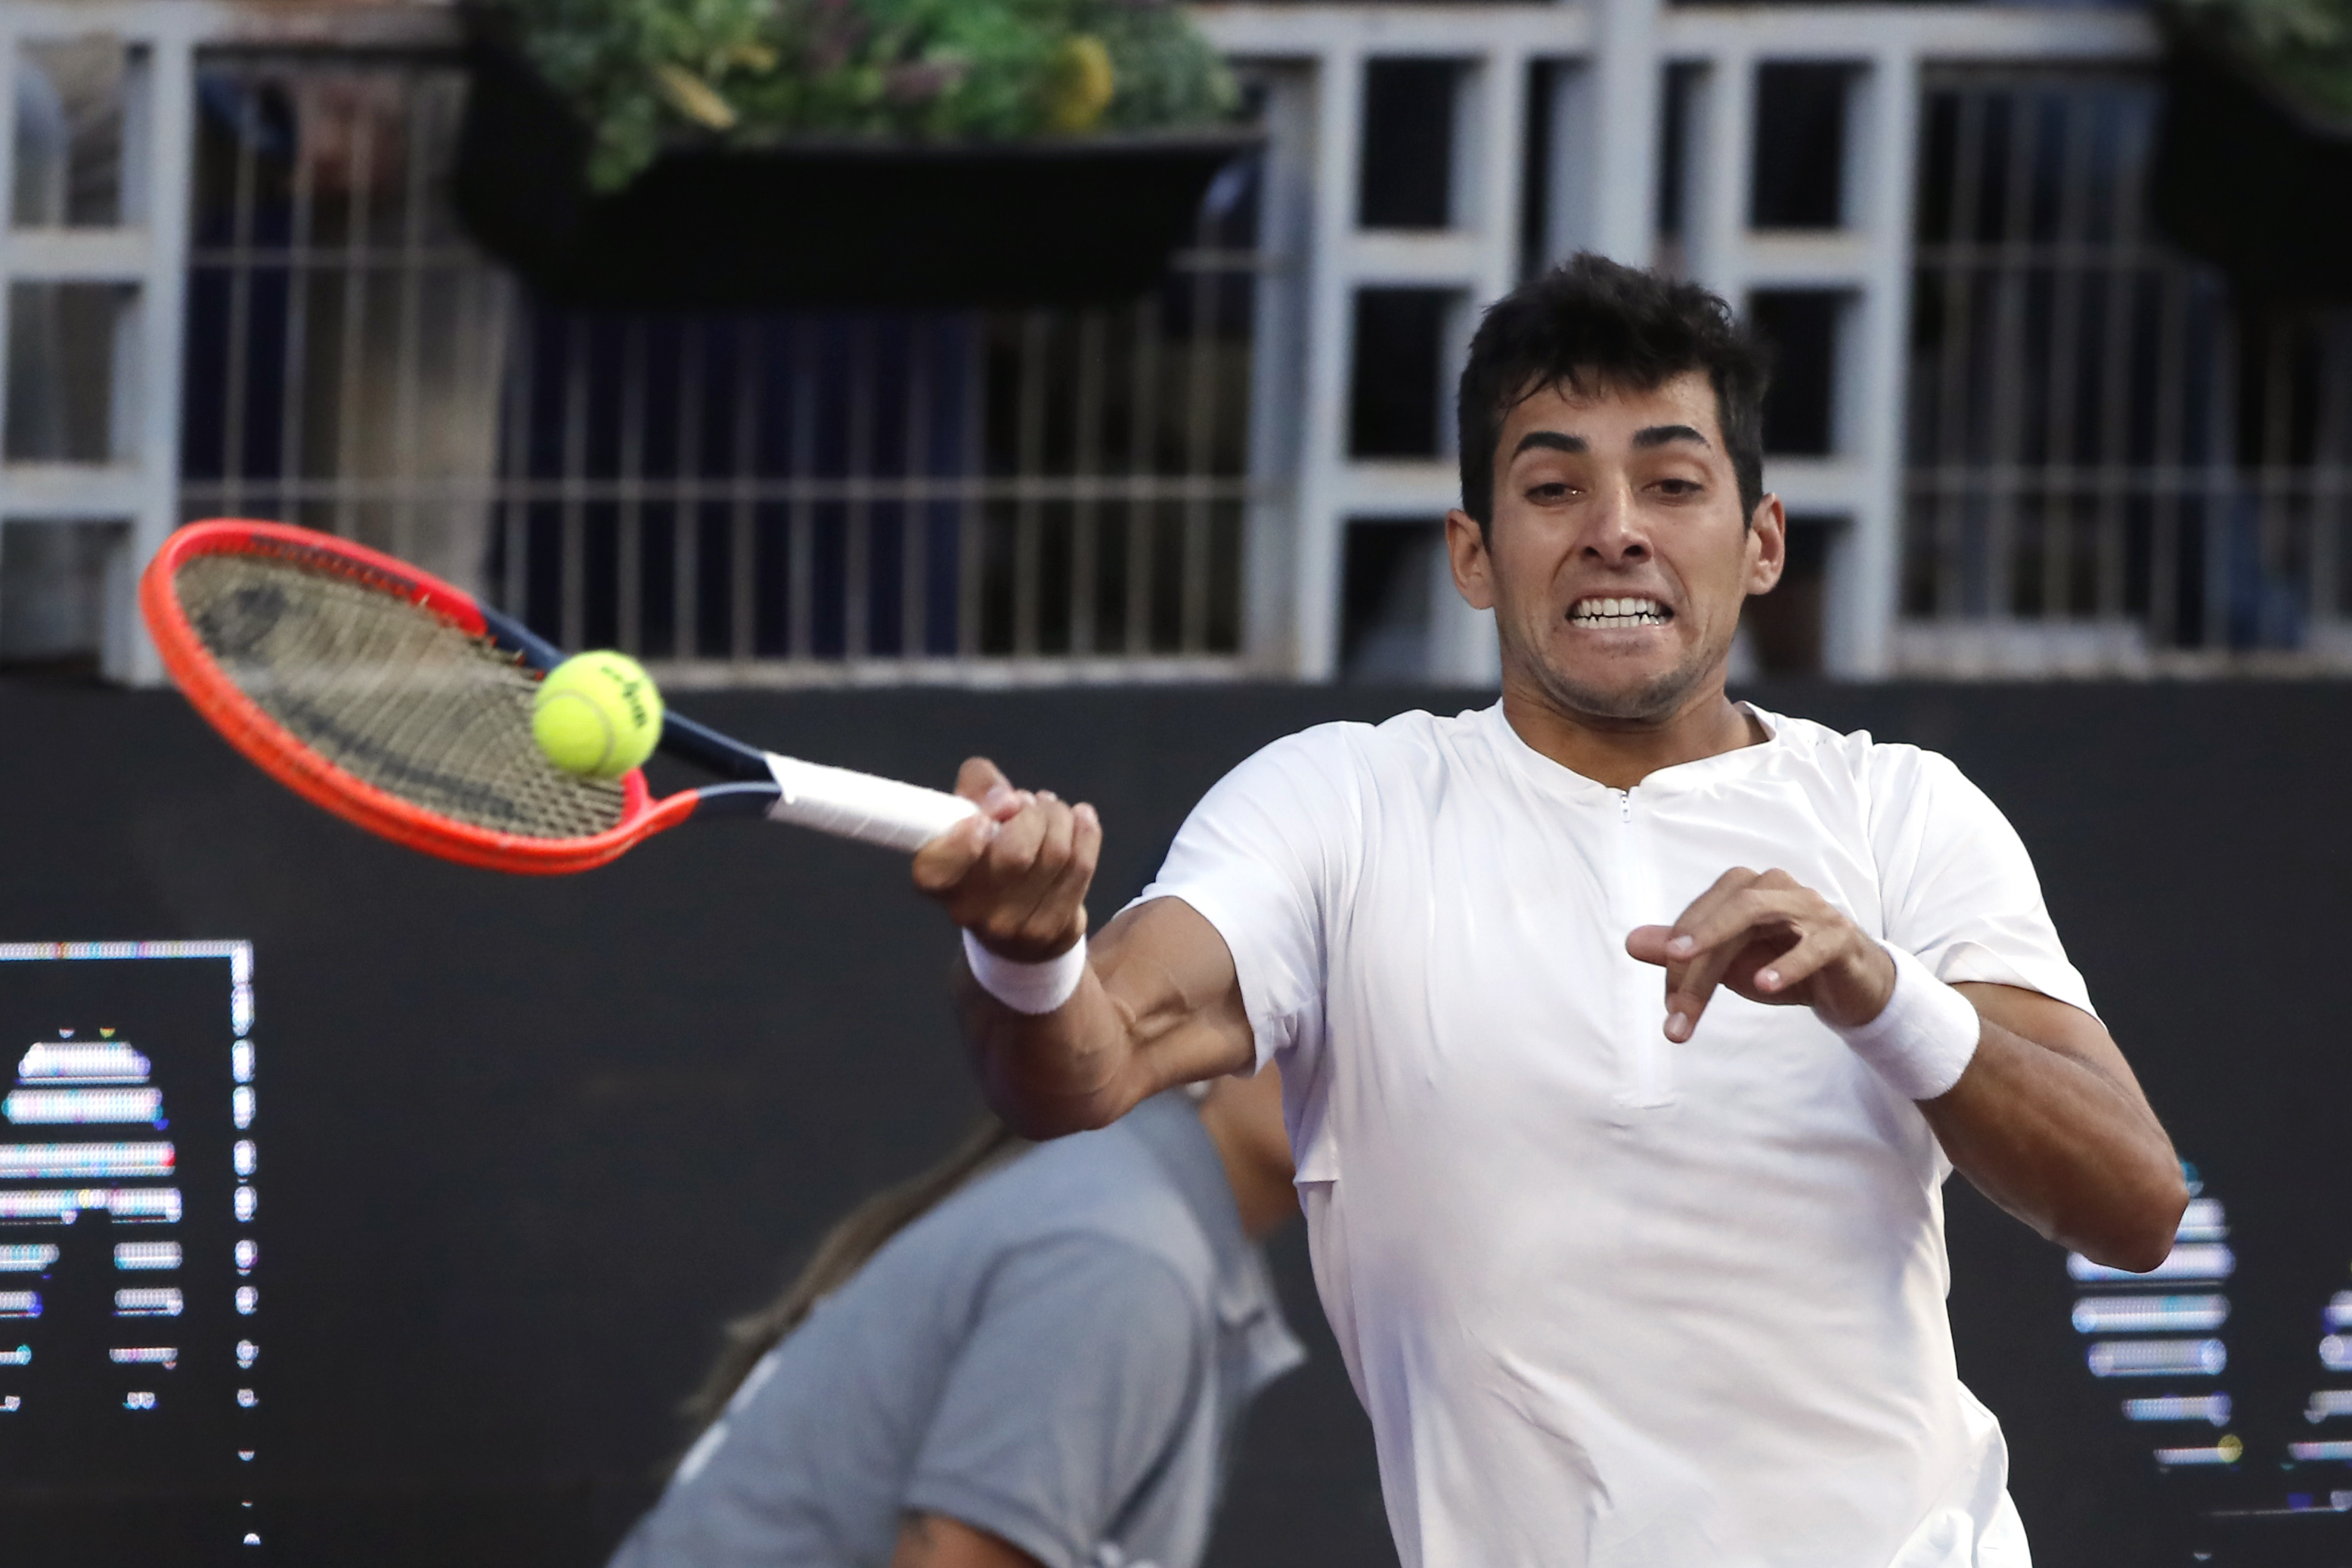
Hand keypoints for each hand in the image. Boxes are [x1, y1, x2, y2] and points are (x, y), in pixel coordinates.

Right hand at [911, 757, 1101, 962]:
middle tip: (1031, 803)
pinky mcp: (1050, 931)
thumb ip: (978, 787)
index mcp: (939, 879)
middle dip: (1034, 813)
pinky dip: (1086, 834)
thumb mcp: (971, 811)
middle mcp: (968, 910)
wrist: (1015, 925)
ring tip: (1053, 811)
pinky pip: (1080, 868)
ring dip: (1060, 818)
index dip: (963, 843)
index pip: (936, 870)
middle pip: (1016, 854)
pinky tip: (1081, 821)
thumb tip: (1005, 798)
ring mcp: (1011, 926)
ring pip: (1055, 855)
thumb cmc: (986, 852)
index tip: (987, 818)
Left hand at [1624, 867, 1895, 1042]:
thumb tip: (1632, 942)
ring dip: (1720, 942)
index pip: (1698, 919)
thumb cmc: (1784, 966)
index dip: (1677, 962)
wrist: (1849, 986)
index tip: (1669, 1009)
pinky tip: (1763, 984)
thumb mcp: (1728, 966)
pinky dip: (1786, 964)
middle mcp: (1774, 887)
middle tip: (1672, 1006)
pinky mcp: (1839, 936)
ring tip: (1689, 962)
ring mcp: (1809, 908)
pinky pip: (1812, 944)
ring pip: (1756, 914)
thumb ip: (1683, 955)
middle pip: (1720, 913)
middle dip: (1691, 960)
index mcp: (1743, 891)